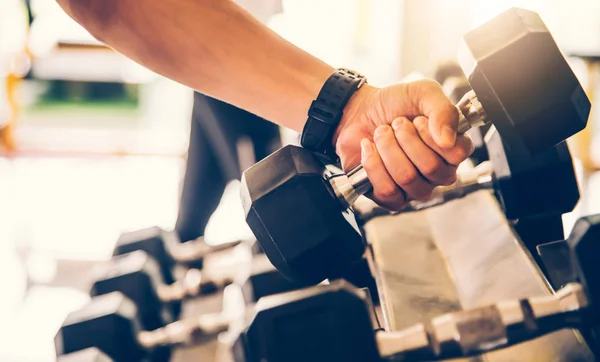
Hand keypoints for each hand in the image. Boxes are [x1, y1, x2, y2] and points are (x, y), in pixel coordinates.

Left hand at [332, 79, 473, 210]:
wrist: (358, 110)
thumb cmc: (394, 104)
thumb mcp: (424, 93)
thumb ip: (444, 110)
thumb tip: (447, 139)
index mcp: (451, 149)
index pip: (458, 153)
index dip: (433, 136)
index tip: (418, 120)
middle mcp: (437, 172)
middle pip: (431, 168)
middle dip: (406, 139)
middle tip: (396, 124)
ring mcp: (415, 187)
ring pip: (407, 178)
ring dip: (388, 148)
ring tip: (381, 133)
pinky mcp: (390, 197)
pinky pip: (388, 190)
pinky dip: (373, 164)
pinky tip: (369, 148)